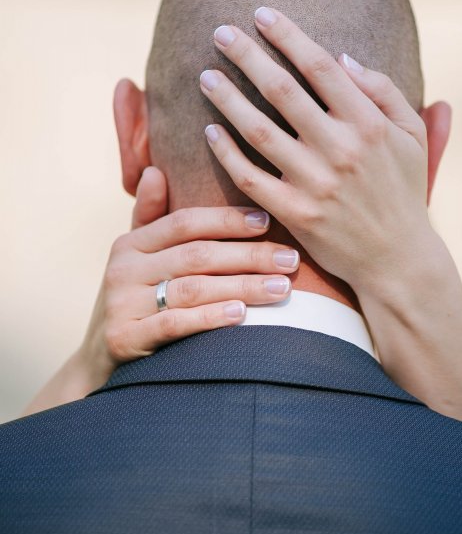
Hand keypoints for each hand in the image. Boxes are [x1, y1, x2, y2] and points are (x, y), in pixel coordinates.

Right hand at [83, 166, 298, 373]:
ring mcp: (121, 304)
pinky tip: (241, 314)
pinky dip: (209, 317)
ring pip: (192, 288)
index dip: (228, 220)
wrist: (97, 362)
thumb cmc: (132, 303)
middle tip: (291, 260)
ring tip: (281, 287)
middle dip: (249, 256)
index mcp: (130, 244)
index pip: (186, 222)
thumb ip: (150, 218)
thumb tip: (155, 171)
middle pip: (197, 255)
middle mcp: (123, 269)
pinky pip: (174, 324)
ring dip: (242, 286)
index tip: (268, 223)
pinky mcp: (124, 339)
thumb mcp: (136, 261)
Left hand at [199, 9, 461, 447]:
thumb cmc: (404, 192)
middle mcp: (339, 148)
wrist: (397, 259)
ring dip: (227, 98)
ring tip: (206, 76)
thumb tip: (343, 57)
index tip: (261, 13)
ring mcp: (313, 182)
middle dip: (247, 55)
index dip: (288, 35)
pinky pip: (249, 176)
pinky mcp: (294, 212)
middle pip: (281, 90)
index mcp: (368, 123)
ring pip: (257, 130)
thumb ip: (384, 92)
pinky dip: (226, 152)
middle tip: (220, 32)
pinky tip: (209, 130)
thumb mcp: (412, 137)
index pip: (320, 67)